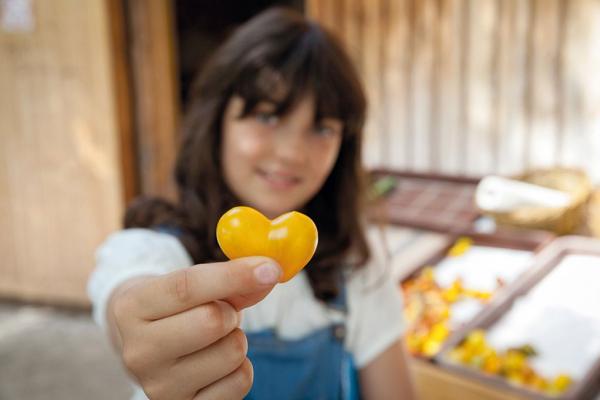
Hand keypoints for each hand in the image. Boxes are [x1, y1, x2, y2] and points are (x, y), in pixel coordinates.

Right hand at [108, 257, 281, 399]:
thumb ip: (230, 279)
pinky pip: (240, 382)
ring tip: (216, 339)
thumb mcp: (191, 284)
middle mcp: (138, 352)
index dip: (233, 275)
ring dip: (236, 338)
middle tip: (223, 312)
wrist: (148, 347)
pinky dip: (241, 367)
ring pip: (232, 352)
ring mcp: (159, 387)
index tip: (269, 268)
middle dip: (231, 311)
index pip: (187, 286)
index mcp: (132, 308)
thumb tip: (268, 274)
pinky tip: (219, 363)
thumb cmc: (176, 307)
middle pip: (211, 322)